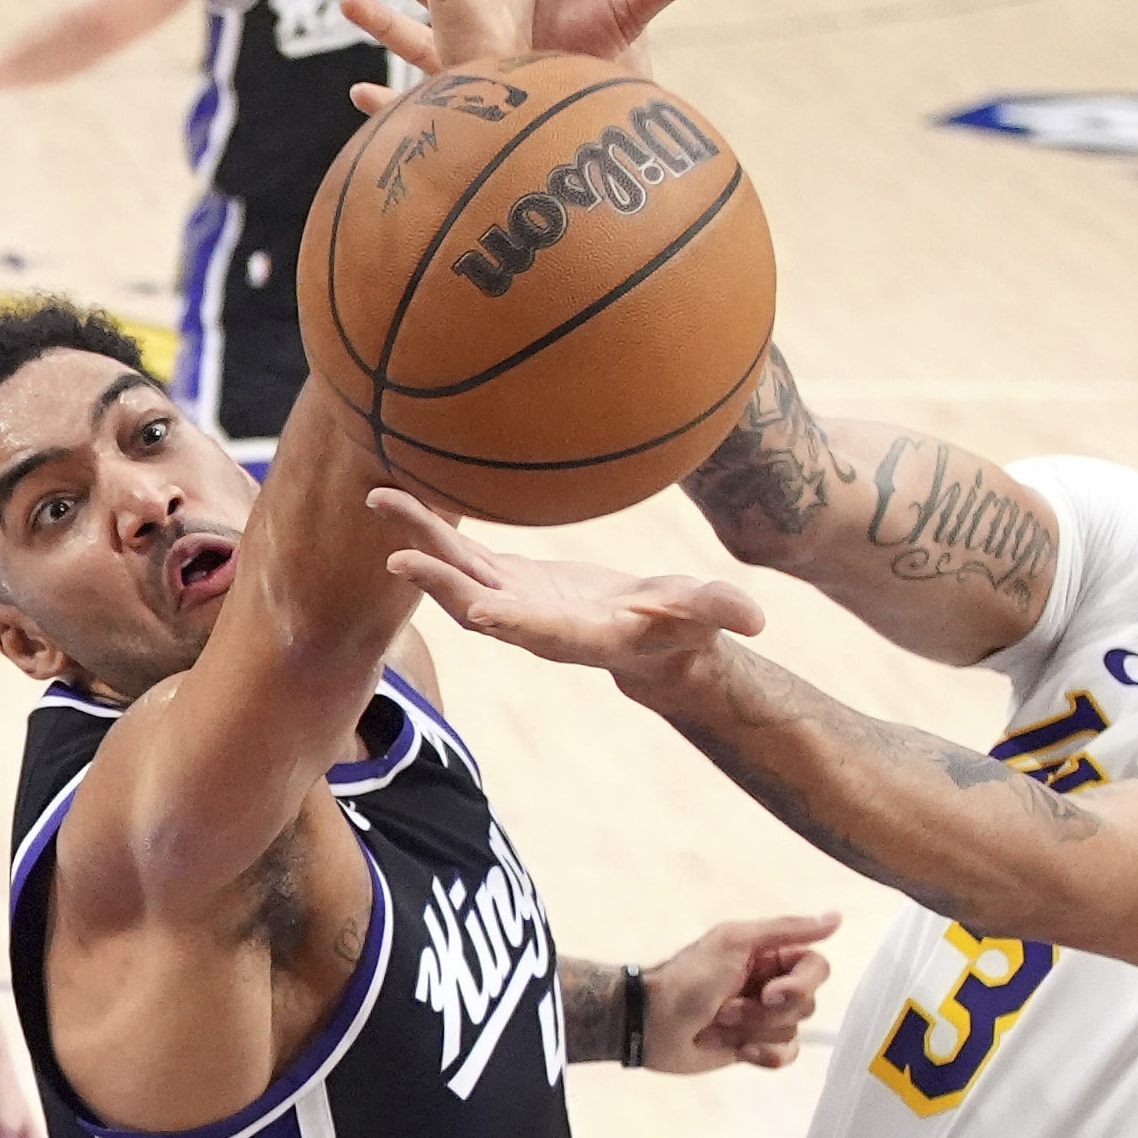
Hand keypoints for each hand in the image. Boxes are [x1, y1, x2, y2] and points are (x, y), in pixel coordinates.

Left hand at [368, 487, 763, 674]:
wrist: (650, 644)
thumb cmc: (683, 630)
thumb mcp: (703, 618)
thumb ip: (720, 612)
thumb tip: (756, 618)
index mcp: (577, 634)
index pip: (537, 630)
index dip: (506, 621)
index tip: (476, 611)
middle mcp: (532, 622)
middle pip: (478, 602)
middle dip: (440, 582)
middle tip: (399, 555)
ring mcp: (513, 601)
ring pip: (458, 572)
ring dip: (421, 541)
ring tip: (381, 499)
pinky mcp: (507, 579)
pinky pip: (462, 553)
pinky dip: (433, 528)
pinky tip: (403, 492)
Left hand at [643, 913, 837, 1071]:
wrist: (651, 1024)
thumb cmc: (688, 978)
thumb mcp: (734, 942)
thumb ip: (787, 929)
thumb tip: (836, 917)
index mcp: (771, 953)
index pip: (817, 967)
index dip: (800, 984)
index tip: (770, 991)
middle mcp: (773, 982)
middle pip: (806, 1003)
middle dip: (765, 1012)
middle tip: (726, 1007)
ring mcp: (764, 1017)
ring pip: (793, 1030)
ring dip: (752, 1030)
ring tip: (718, 1024)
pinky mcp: (756, 1045)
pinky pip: (786, 1055)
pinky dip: (762, 1054)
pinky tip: (737, 1051)